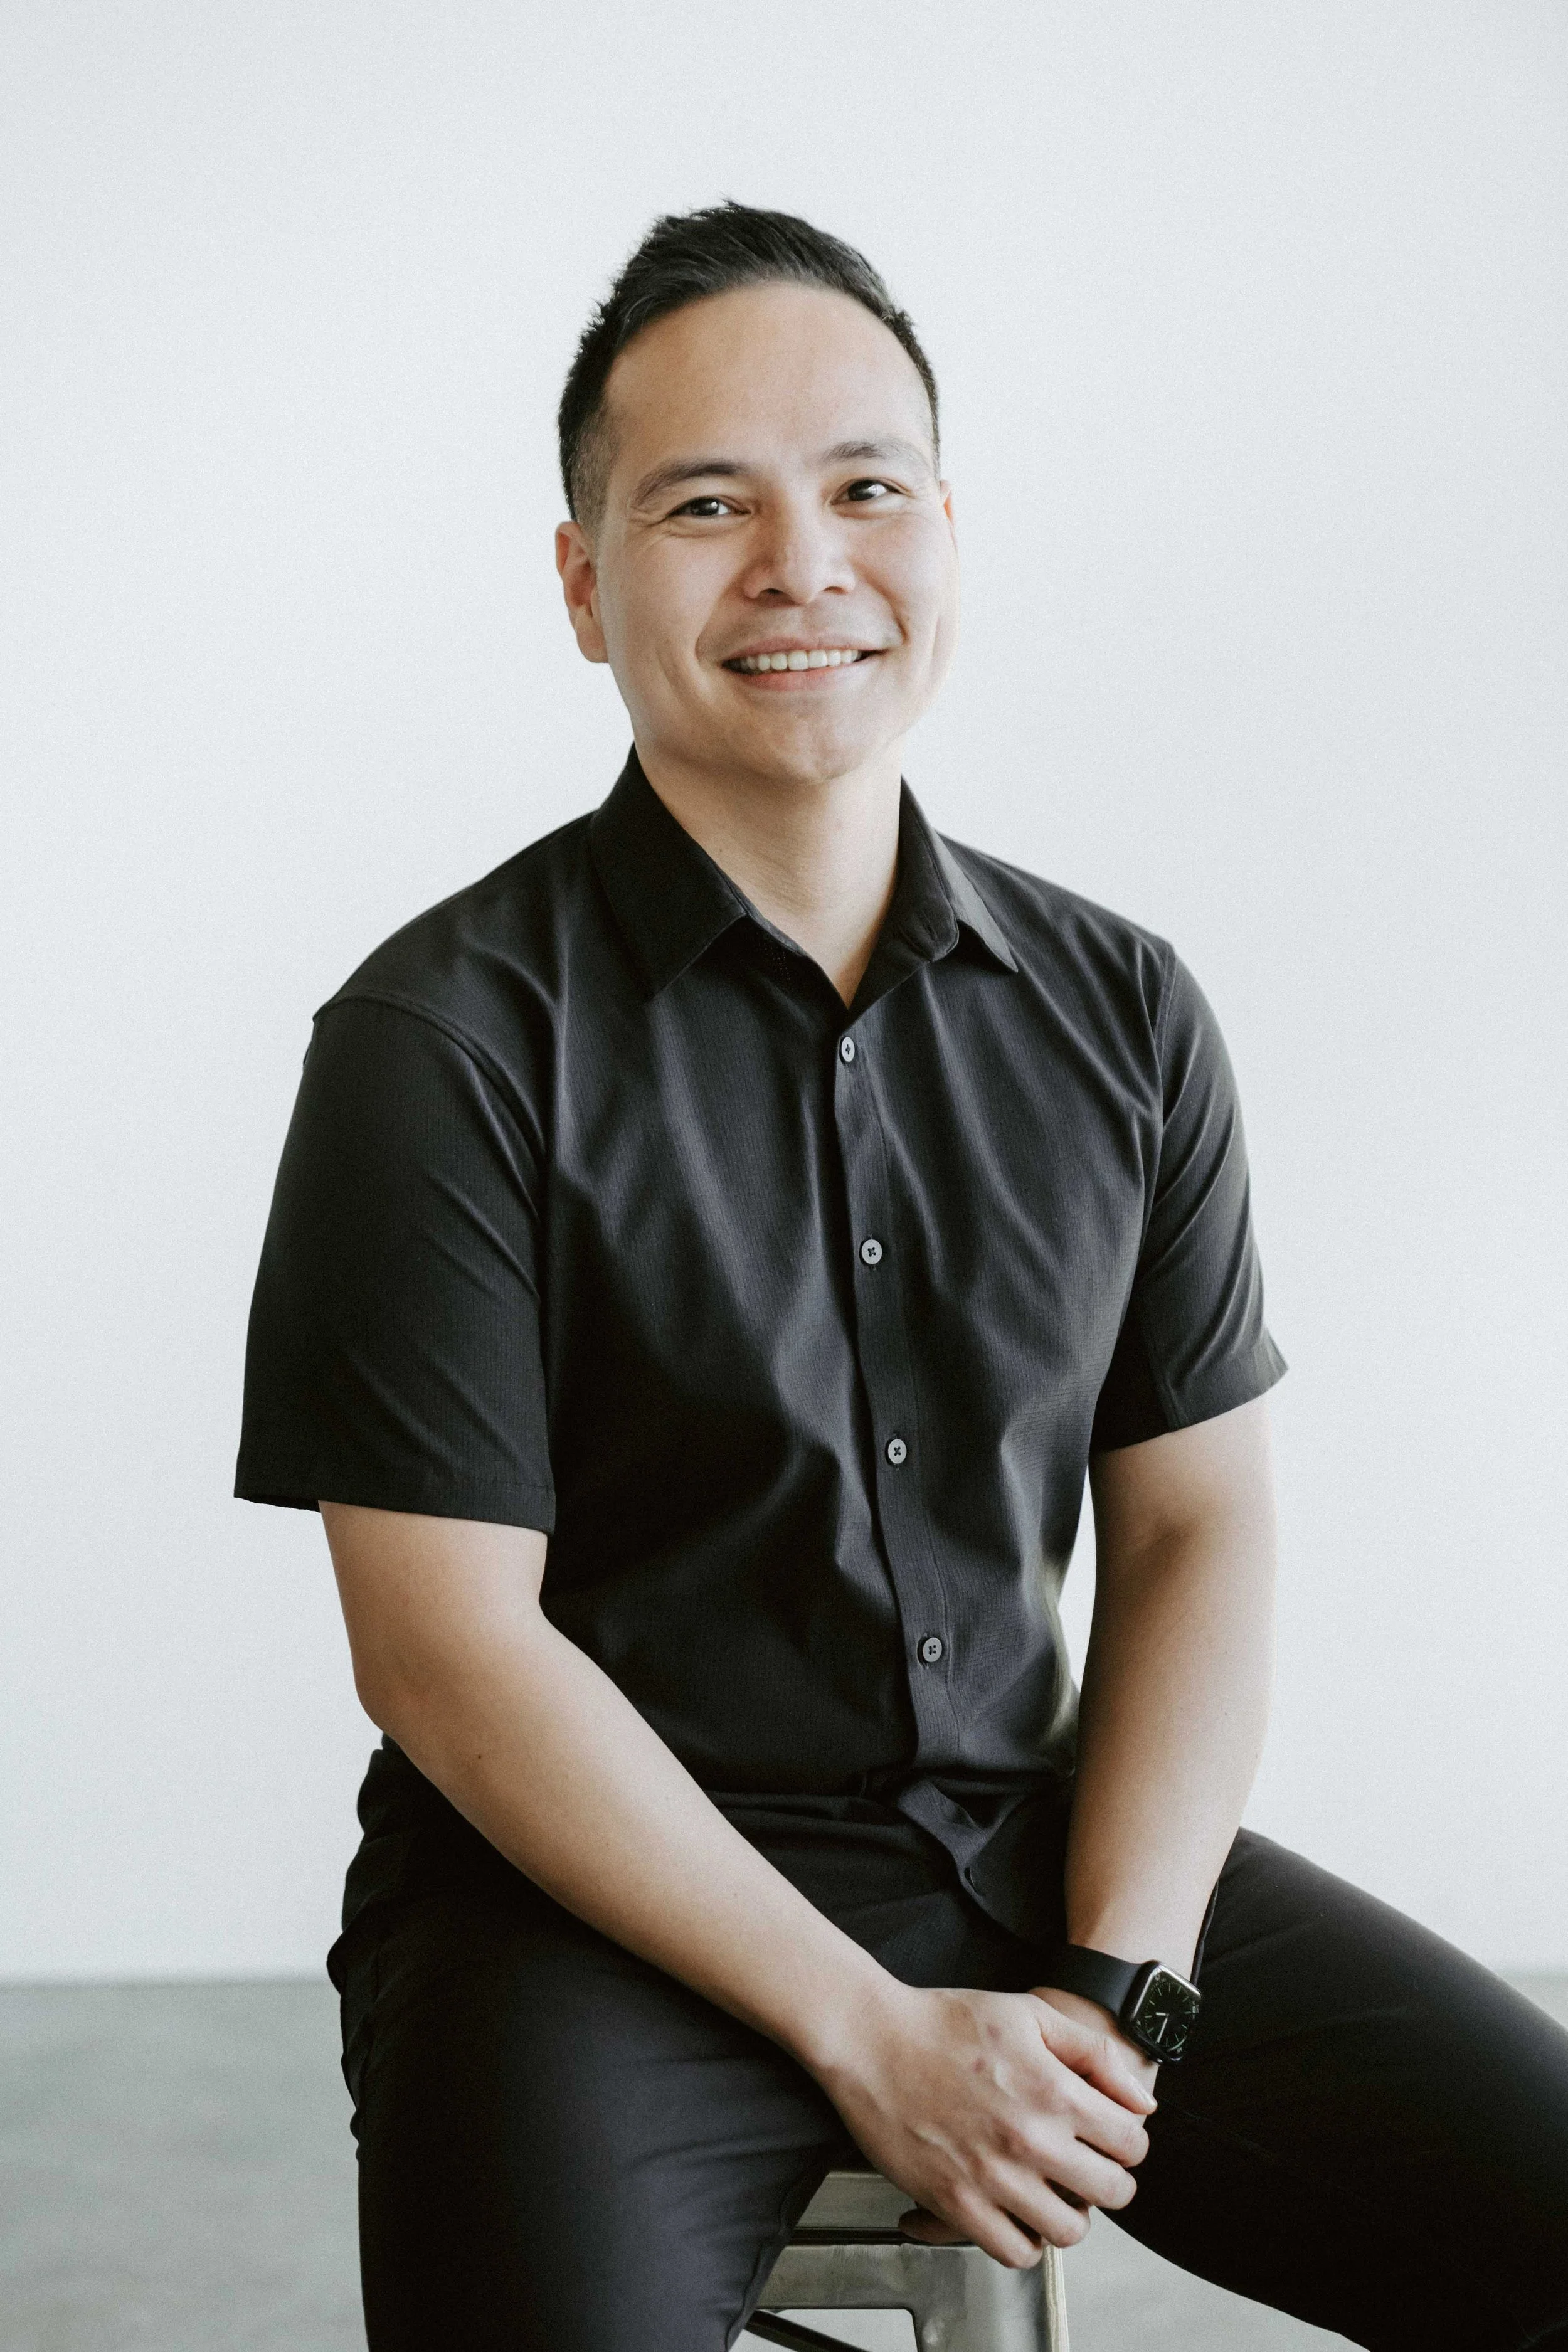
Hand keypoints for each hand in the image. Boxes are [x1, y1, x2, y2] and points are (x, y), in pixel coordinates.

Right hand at [811, 1979, 1156, 2266]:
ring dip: (1069, 2214)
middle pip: (1112, 2194)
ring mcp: (993, 2177)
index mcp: (1054, 2091)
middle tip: (1086, 2166)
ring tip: (1052, 2191)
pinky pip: (1015, 2252)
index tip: (1109, 2136)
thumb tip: (1142, 2103)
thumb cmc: (945, 2021)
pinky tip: (1016, 2210)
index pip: (1132, 2144)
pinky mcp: (956, 2203)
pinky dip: (1024, 2240)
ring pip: (1068, 2232)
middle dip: (1109, 2180)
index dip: (1128, 2140)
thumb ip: (1094, 2054)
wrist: (873, 2039)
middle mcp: (1030, 2140)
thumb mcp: (1030, 2014)